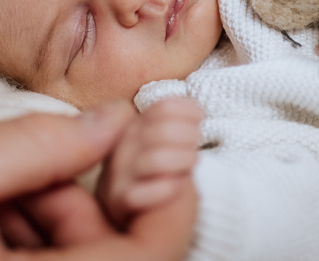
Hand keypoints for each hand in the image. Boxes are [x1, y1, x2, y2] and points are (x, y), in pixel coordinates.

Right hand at [0, 103, 196, 260]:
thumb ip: (38, 145)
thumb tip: (113, 121)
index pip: (147, 260)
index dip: (172, 197)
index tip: (168, 138)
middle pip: (121, 256)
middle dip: (105, 195)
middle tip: (70, 144)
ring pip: (85, 260)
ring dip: (66, 211)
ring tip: (5, 183)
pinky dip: (42, 232)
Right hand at [96, 98, 201, 228]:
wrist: (119, 211)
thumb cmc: (150, 170)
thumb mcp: (157, 140)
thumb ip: (172, 122)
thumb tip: (197, 109)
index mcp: (134, 125)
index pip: (164, 107)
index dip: (188, 110)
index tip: (199, 118)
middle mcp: (123, 146)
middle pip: (161, 130)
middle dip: (188, 134)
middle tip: (196, 143)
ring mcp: (120, 174)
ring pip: (155, 159)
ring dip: (181, 159)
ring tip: (192, 163)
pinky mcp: (121, 202)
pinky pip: (141, 194)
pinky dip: (164, 189)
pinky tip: (176, 187)